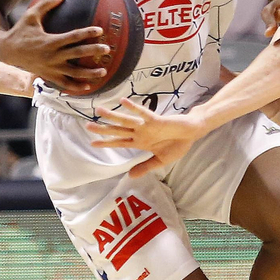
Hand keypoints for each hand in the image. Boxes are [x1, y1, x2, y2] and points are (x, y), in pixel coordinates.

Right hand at [1, 0, 108, 94]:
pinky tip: (88, 87)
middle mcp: (52, 56)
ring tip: (103, 72)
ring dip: (89, 73)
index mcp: (50, 41)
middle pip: (77, 54)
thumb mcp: (30, 15)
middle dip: (93, 51)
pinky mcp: (48, 76)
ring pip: (74, 73)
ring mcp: (51, 68)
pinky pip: (64, 84)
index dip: (87, 33)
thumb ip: (46, 4)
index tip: (100, 30)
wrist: (6, 51)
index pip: (73, 37)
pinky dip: (76, 87)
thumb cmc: (20, 31)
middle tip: (107, 49)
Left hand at [85, 98, 206, 178]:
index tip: (92, 143)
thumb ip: (145, 167)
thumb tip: (130, 177)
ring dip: (112, 116)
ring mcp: (146, 126)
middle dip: (103, 129)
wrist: (192, 133)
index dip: (106, 143)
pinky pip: (143, 113)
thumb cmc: (177, 145)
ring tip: (99, 110)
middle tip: (87, 126)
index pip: (119, 143)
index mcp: (140, 143)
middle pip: (118, 131)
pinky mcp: (156, 120)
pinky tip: (123, 102)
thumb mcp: (160, 160)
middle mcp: (140, 133)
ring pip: (126, 121)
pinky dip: (134, 108)